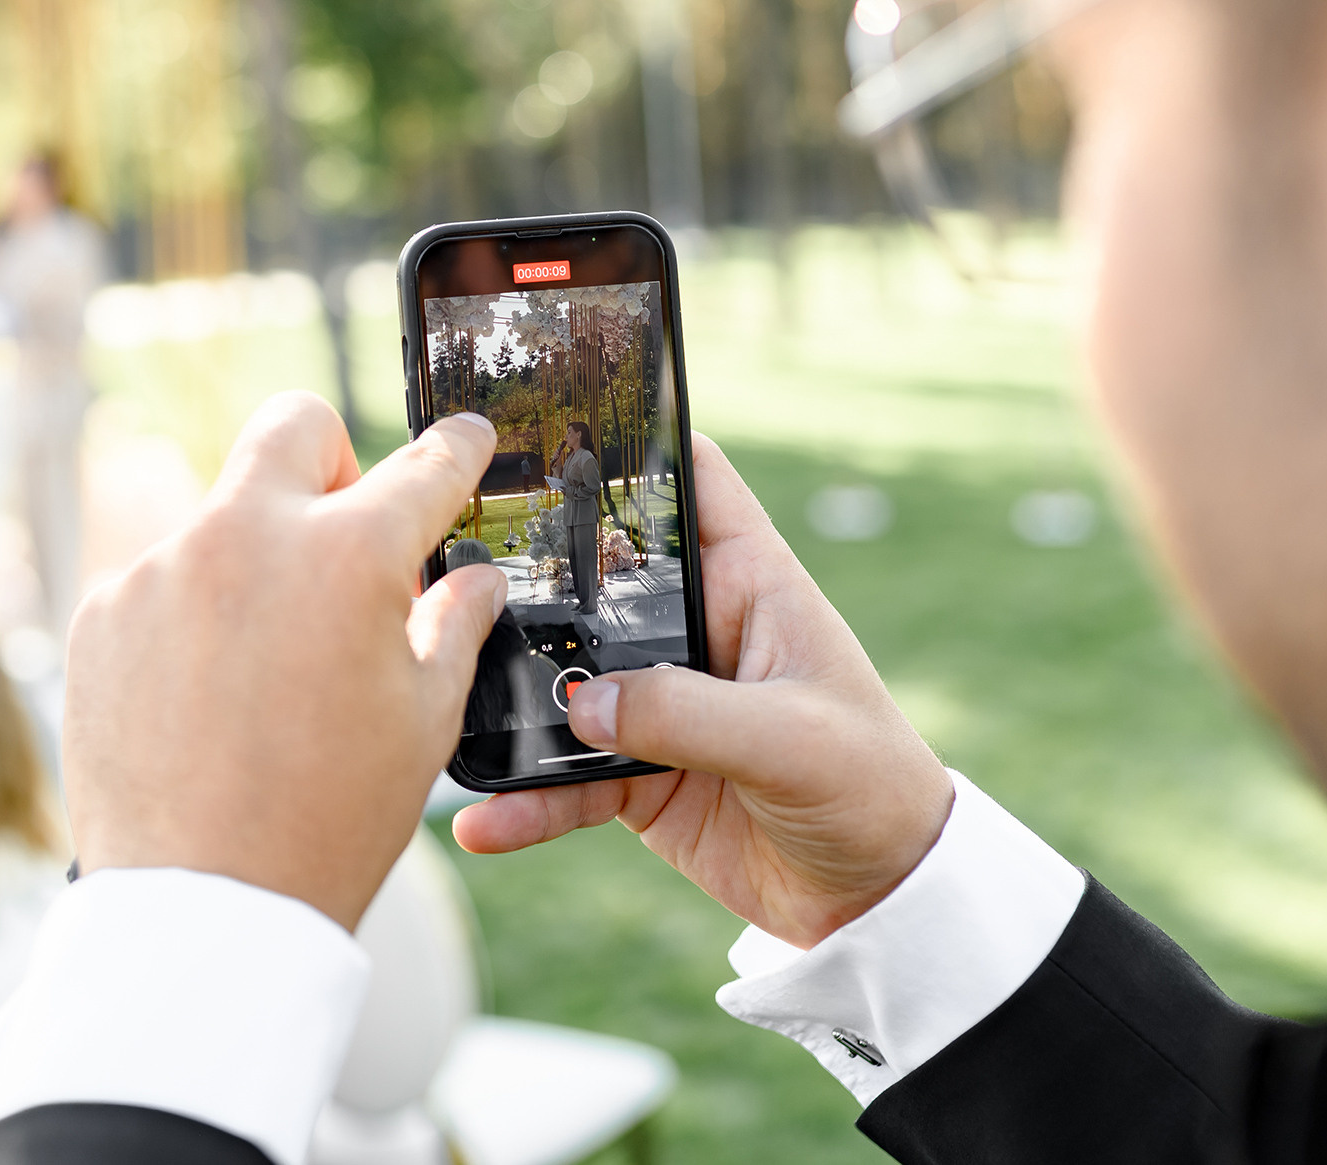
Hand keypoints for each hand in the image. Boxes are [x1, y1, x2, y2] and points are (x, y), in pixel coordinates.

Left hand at [66, 393, 507, 930]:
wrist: (201, 910)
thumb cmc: (328, 822)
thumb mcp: (423, 722)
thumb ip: (453, 625)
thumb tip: (473, 579)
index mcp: (345, 556)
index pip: (420, 467)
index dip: (455, 450)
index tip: (463, 440)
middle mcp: (245, 537)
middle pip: (293, 429)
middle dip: (331, 460)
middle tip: (345, 532)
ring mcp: (160, 569)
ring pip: (222, 521)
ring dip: (255, 565)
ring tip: (267, 670)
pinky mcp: (101, 613)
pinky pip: (161, 585)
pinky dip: (191, 620)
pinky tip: (206, 699)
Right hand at [453, 434, 952, 946]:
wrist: (879, 897)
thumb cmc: (870, 787)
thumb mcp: (792, 741)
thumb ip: (689, 716)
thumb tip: (583, 706)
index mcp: (748, 582)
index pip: (690, 481)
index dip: (633, 445)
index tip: (549, 430)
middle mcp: (695, 629)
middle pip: (596, 578)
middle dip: (526, 579)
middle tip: (447, 578)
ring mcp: (660, 702)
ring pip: (566, 681)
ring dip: (511, 700)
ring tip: (447, 710)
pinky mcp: (639, 774)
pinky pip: (564, 778)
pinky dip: (525, 800)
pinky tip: (483, 822)